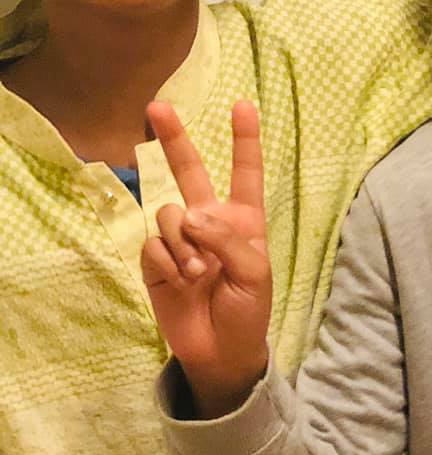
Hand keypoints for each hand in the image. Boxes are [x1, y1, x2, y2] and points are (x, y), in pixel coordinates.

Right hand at [139, 99, 272, 416]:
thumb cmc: (248, 309)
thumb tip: (189, 216)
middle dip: (174, 139)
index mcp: (244, 219)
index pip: (246, 173)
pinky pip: (154, 243)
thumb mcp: (255, 272)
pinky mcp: (155, 257)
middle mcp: (210, 220)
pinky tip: (181, 280)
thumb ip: (227, 239)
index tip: (243, 105)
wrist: (220, 348)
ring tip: (199, 273)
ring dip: (184, 243)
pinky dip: (169, 261)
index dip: (245, 140)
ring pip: (169, 213)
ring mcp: (180, 237)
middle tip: (157, 107)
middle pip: (189, 171)